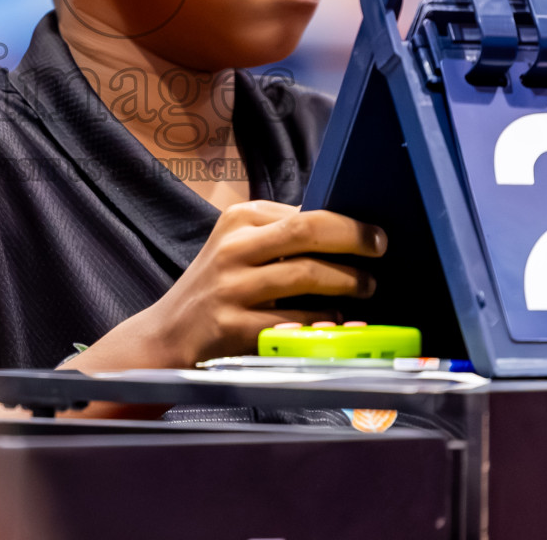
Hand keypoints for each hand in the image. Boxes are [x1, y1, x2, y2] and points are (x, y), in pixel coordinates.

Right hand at [68, 201, 385, 372]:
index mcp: (238, 219)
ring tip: (365, 288)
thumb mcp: (238, 247)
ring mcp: (231, 287)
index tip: (373, 233)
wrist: (165, 334)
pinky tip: (337, 320)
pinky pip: (293, 320)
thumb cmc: (215, 288)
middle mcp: (233, 247)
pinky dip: (323, 319)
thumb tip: (344, 229)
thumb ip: (280, 234)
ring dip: (347, 281)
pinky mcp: (233, 326)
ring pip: (306, 274)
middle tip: (380, 250)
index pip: (303, 212)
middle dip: (353, 238)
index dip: (346, 222)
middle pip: (307, 230)